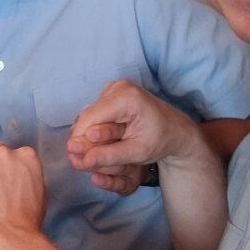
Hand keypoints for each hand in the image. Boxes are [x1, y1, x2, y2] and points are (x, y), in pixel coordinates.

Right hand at [66, 81, 197, 191]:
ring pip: (89, 115)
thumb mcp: (137, 152)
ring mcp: (114, 88)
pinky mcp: (111, 93)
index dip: (79, 139)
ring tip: (92, 154)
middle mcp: (118, 87)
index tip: (75, 159)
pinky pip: (94, 113)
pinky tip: (100, 142)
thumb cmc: (160, 141)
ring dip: (87, 135)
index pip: (91, 118)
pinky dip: (94, 129)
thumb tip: (83, 160)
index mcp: (127, 98)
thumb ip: (109, 156)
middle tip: (78, 162)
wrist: (174, 130)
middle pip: (88, 116)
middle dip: (82, 140)